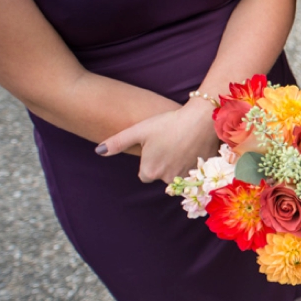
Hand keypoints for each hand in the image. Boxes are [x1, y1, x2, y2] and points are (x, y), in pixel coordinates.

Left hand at [97, 98, 219, 183]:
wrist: (201, 121)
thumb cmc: (168, 123)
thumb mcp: (139, 130)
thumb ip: (117, 143)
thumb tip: (99, 151)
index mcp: (149, 171)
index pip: (144, 174)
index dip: (149, 160)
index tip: (156, 147)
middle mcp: (166, 180)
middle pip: (161, 175)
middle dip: (164, 164)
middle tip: (170, 144)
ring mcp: (185, 178)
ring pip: (177, 175)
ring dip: (178, 165)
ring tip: (181, 145)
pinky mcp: (201, 175)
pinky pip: (193, 174)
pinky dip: (192, 165)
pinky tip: (193, 149)